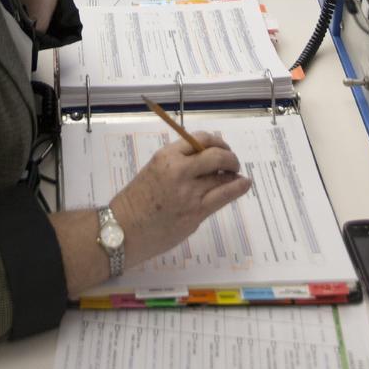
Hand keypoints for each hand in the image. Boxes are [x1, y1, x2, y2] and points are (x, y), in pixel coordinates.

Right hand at [112, 133, 250, 265]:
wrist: (125, 229)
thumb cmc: (135, 200)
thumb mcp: (154, 169)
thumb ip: (177, 163)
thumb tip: (203, 160)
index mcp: (167, 156)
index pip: (199, 139)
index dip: (216, 141)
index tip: (221, 146)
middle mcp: (180, 170)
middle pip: (216, 155)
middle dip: (229, 156)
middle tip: (232, 162)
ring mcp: (190, 193)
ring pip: (222, 176)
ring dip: (233, 173)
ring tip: (237, 174)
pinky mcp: (196, 213)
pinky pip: (224, 195)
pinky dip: (237, 188)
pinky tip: (244, 184)